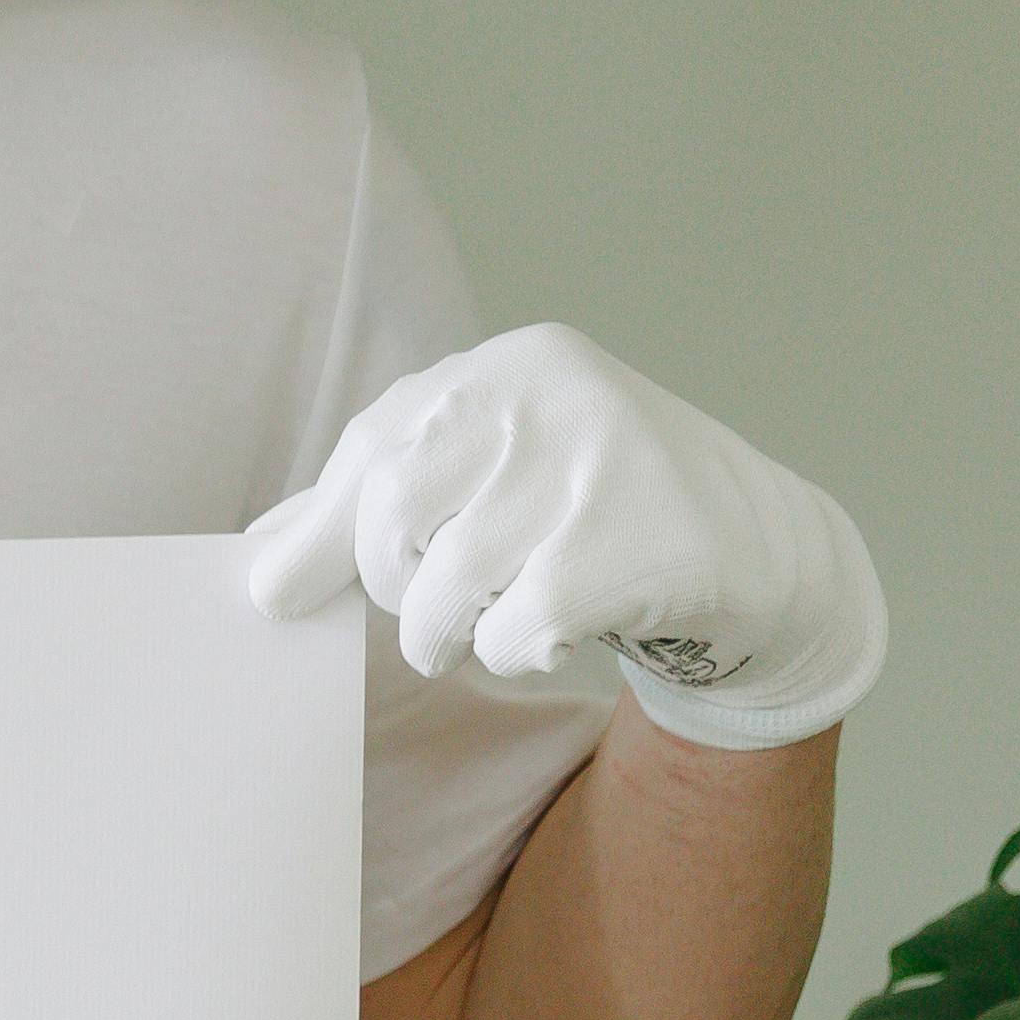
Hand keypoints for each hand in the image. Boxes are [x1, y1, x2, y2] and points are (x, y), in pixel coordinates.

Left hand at [238, 323, 884, 752]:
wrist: (756, 551)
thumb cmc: (595, 515)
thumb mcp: (498, 476)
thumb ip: (386, 499)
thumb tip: (263, 558)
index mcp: (509, 366)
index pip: (376, 447)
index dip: (319, 532)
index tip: (273, 595)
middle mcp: (550, 396)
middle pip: (393, 515)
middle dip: (396, 587)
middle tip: (438, 607)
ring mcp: (592, 466)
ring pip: (444, 585)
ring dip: (446, 635)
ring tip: (490, 626)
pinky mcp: (625, 546)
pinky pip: (508, 632)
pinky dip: (514, 652)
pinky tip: (558, 631)